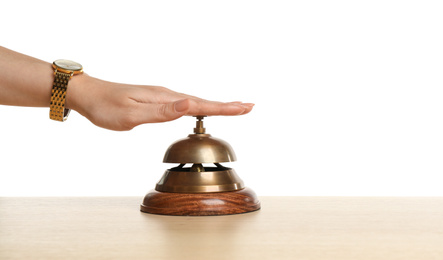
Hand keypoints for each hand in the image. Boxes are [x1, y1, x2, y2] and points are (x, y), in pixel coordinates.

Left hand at [68, 74, 253, 130]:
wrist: (87, 94)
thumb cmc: (106, 107)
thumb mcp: (132, 114)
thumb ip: (162, 112)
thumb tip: (189, 105)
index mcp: (165, 99)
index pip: (201, 105)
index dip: (224, 108)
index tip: (245, 108)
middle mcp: (167, 96)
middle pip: (204, 102)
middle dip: (227, 106)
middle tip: (249, 107)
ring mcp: (162, 97)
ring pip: (196, 103)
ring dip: (216, 106)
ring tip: (233, 108)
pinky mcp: (157, 101)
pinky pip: (185, 105)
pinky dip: (200, 108)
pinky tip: (201, 109)